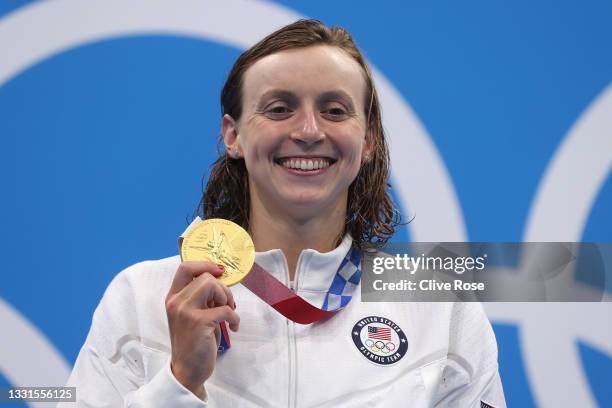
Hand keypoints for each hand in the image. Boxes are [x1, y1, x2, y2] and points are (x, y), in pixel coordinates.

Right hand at [165, 261, 238, 397]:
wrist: (187, 371)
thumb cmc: (193, 342)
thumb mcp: (192, 315)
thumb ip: (201, 298)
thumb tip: (220, 280)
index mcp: (173, 298)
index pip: (185, 268)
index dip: (205, 264)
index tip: (219, 271)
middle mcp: (176, 302)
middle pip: (205, 276)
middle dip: (222, 288)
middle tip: (227, 303)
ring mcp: (185, 311)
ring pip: (212, 286)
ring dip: (226, 297)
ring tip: (229, 312)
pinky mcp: (198, 322)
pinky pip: (225, 309)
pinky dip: (235, 317)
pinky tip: (233, 327)